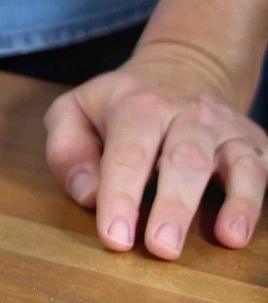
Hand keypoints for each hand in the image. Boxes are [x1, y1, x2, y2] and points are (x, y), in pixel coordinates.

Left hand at [44, 40, 267, 257]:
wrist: (182, 69)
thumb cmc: (119, 105)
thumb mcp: (75, 111)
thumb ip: (68, 150)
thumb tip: (88, 194)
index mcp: (138, 107)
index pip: (128, 155)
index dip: (120, 197)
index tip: (115, 237)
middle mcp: (187, 114)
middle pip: (184, 159)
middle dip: (174, 205)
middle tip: (161, 247)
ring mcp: (225, 129)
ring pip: (234, 164)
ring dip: (233, 202)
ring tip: (225, 238)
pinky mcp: (254, 144)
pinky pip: (261, 171)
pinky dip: (254, 201)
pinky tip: (240, 231)